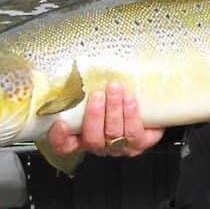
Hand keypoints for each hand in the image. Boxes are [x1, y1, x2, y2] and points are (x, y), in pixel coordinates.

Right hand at [47, 81, 163, 157]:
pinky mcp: (139, 144)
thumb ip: (88, 85)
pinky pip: (134, 134)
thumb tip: (80, 62)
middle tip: (97, 95)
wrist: (149, 106)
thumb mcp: (100, 91)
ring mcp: (119, 147)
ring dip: (113, 110)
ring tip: (115, 89)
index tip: (60, 122)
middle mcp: (99, 143)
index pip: (65, 144)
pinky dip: (130, 115)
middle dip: (94, 116)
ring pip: (113, 134)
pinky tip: (130, 100)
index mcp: (83, 135)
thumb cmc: (118, 96)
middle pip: (91, 138)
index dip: (60, 137)